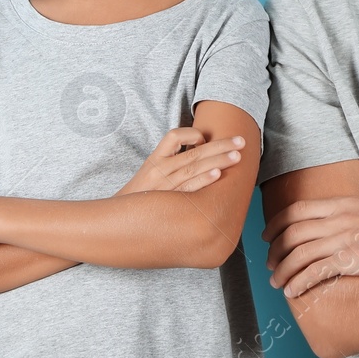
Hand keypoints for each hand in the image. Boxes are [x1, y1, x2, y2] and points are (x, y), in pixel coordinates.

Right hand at [115, 126, 246, 196]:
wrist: (117, 223)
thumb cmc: (140, 198)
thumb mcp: (150, 174)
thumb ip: (172, 163)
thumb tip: (202, 153)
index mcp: (155, 159)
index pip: (174, 137)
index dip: (193, 134)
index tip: (207, 139)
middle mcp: (159, 170)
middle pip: (193, 152)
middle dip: (220, 146)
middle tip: (241, 141)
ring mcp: (163, 186)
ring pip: (192, 167)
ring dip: (218, 160)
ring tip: (236, 156)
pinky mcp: (166, 203)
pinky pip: (187, 188)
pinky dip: (202, 180)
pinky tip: (217, 175)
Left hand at [261, 196, 358, 298]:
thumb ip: (349, 216)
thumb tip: (334, 227)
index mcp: (342, 204)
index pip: (296, 210)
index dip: (276, 224)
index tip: (267, 237)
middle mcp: (338, 218)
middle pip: (292, 233)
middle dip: (274, 251)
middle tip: (269, 265)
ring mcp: (345, 239)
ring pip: (299, 254)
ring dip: (282, 270)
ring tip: (277, 283)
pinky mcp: (353, 260)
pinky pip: (315, 271)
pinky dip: (299, 282)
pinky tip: (294, 292)